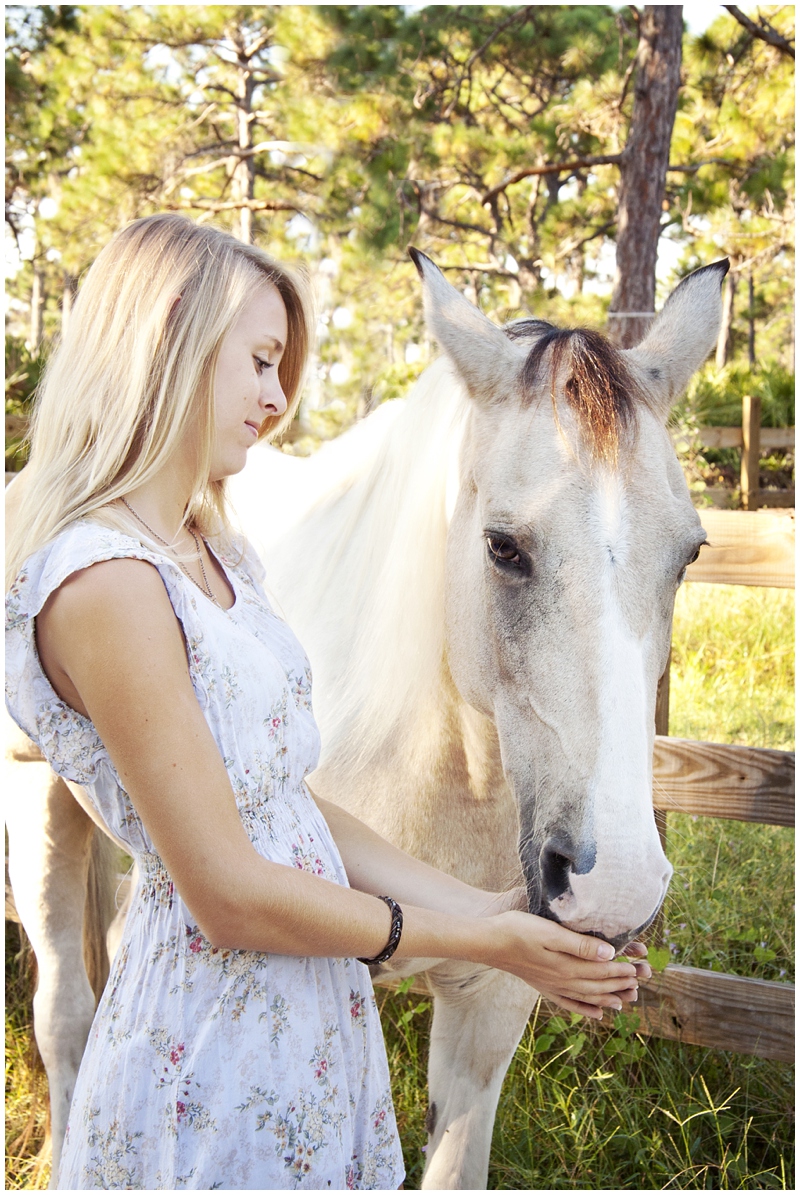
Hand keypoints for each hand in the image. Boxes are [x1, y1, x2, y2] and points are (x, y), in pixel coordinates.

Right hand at [487, 911, 649, 1019]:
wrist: (488, 942)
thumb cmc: (518, 930)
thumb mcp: (550, 932)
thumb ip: (580, 944)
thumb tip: (610, 954)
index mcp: (567, 966)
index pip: (603, 970)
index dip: (623, 970)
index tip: (640, 968)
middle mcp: (563, 980)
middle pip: (599, 985)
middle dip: (622, 984)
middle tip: (641, 982)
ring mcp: (552, 985)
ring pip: (587, 996)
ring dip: (608, 997)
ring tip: (625, 1000)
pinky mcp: (543, 986)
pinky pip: (570, 1003)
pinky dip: (586, 1009)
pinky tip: (597, 1013)